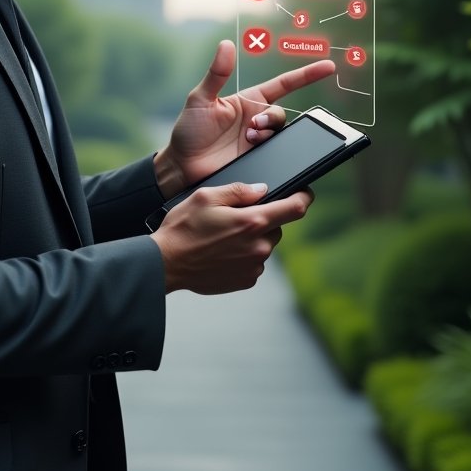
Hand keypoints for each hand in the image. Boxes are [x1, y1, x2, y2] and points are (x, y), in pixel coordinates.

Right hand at [150, 181, 311, 293]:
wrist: (166, 263)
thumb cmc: (183, 228)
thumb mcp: (206, 196)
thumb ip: (238, 190)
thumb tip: (262, 189)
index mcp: (252, 222)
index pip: (295, 208)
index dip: (304, 197)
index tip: (304, 193)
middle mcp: (259, 246)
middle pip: (277, 226)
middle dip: (262, 218)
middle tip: (236, 216)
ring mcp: (254, 266)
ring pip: (265, 244)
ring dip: (252, 238)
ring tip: (223, 236)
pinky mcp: (246, 280)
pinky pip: (254, 261)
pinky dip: (244, 254)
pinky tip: (222, 251)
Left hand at [153, 41, 334, 195]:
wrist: (182, 167)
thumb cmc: (189, 131)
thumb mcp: (200, 99)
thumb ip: (216, 74)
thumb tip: (226, 44)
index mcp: (248, 101)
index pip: (284, 85)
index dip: (306, 76)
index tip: (329, 67)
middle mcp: (257, 121)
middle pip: (281, 115)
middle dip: (270, 120)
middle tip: (251, 129)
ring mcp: (259, 143)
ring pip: (281, 135)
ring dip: (268, 137)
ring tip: (248, 142)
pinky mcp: (259, 161)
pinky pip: (278, 156)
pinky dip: (274, 155)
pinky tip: (259, 155)